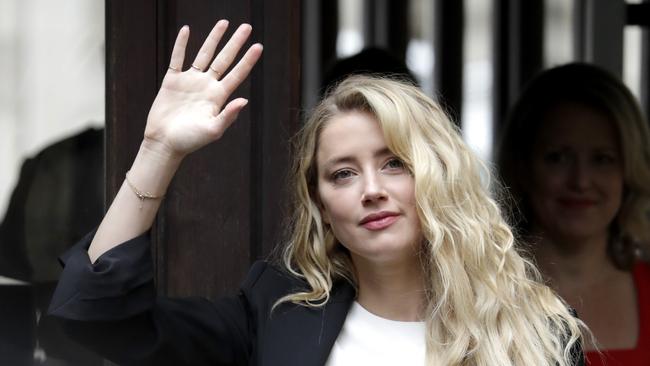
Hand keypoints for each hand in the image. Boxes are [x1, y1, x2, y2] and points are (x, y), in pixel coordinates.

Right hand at [144, 20, 262, 159]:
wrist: (165, 143)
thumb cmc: (190, 141)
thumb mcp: (212, 130)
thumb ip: (228, 116)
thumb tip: (244, 100)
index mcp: (218, 97)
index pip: (237, 74)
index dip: (248, 61)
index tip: (258, 46)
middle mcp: (207, 86)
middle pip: (224, 59)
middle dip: (235, 43)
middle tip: (247, 27)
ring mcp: (190, 82)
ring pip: (204, 54)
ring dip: (214, 38)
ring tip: (224, 23)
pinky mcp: (172, 81)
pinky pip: (177, 58)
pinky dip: (181, 44)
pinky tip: (186, 30)